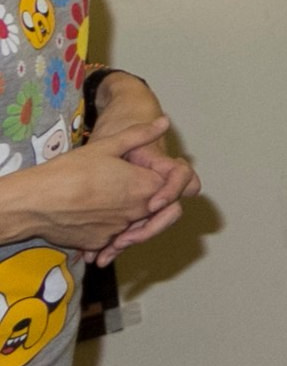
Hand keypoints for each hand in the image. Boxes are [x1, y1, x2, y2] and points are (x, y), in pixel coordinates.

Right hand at [12, 119, 177, 252]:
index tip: (154, 172)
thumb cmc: (69, 171)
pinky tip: (95, 214)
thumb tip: (163, 122)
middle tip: (133, 187)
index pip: (174, 186)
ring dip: (131, 213)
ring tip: (109, 199)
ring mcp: (119, 230)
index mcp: (144, 187)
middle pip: (158, 209)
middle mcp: (137, 212)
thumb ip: (139, 135)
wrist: (34, 202)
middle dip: (153, 200)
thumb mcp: (106, 146)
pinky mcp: (100, 243)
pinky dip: (110, 228)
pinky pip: (113, 236)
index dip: (169, 180)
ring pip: (136, 224)